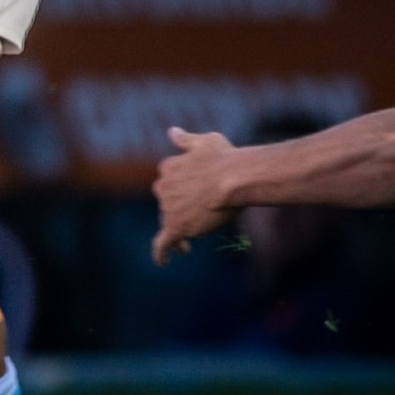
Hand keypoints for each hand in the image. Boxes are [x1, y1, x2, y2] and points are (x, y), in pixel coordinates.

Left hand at [151, 126, 237, 266]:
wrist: (234, 179)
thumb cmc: (225, 158)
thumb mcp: (204, 141)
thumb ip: (186, 140)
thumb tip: (172, 132)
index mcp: (168, 167)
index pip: (170, 182)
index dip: (181, 191)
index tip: (194, 197)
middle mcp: (162, 186)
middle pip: (168, 204)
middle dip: (179, 211)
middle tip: (195, 221)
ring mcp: (167, 207)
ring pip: (169, 222)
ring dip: (177, 231)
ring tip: (186, 247)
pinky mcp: (174, 227)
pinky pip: (162, 243)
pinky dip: (161, 253)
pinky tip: (162, 262)